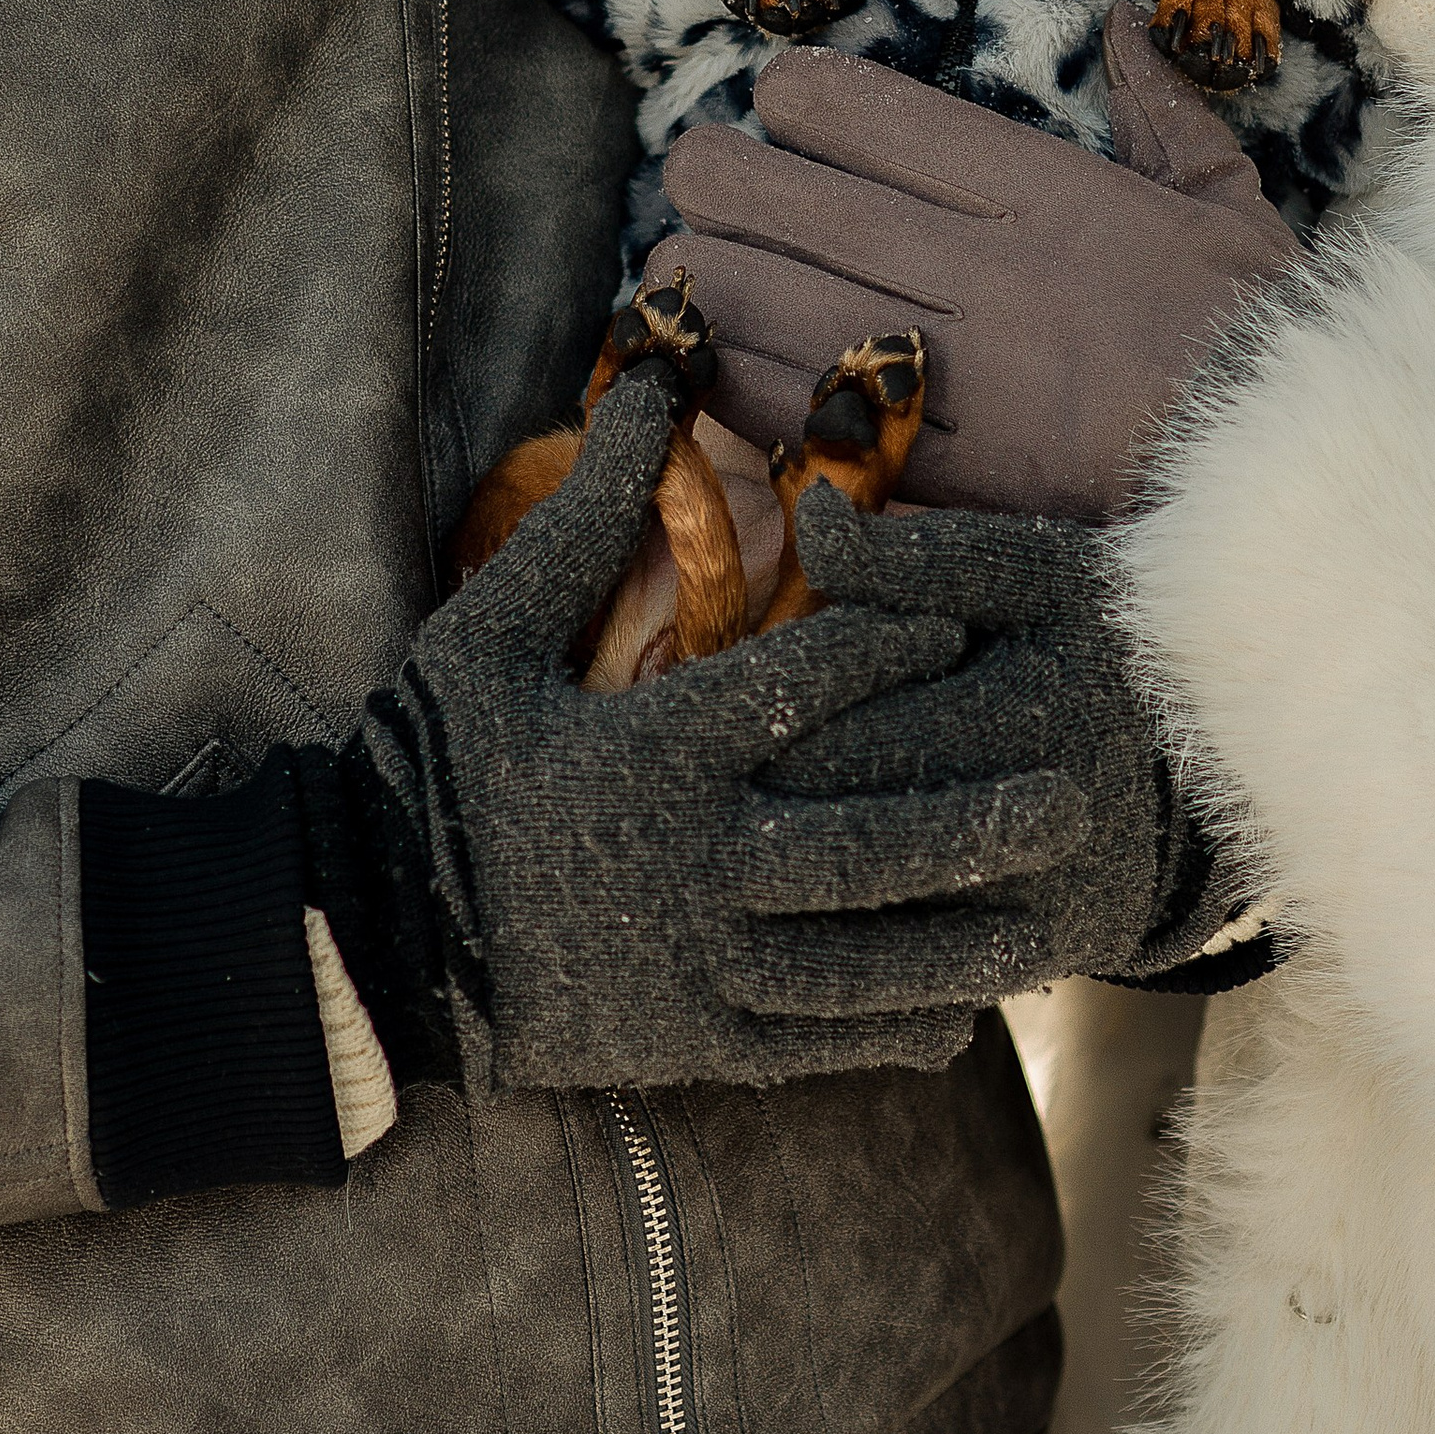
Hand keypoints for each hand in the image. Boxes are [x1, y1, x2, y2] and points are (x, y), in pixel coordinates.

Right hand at [296, 371, 1086, 1092]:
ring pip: (860, 960)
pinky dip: (893, 1030)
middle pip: (863, 844)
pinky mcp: (686, 1045)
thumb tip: (651, 389)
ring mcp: (694, 968)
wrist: (365, 937)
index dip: (885, 651)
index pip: (794, 693)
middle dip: (971, 817)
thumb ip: (585, 517)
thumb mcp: (490, 629)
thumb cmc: (430, 762)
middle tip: (1069, 793)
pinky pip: (813, 1044)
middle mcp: (692, 865)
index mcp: (652, 756)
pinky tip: (961, 1014)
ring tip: (1048, 915)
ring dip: (961, 937)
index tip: (963, 618)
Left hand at [657, 5, 1302, 521]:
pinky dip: (737, 385)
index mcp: (1048, 193)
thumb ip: (1163, 110)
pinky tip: (699, 359)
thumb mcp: (1226, 202)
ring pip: (775, 304)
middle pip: (797, 202)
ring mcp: (956, 373)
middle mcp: (986, 269)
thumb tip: (1125, 23)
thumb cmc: (1265, 337)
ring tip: (677, 261)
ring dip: (707, 277)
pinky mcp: (941, 472)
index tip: (773, 95)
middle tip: (694, 171)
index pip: (879, 118)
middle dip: (723, 177)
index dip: (798, 96)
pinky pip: (806, 417)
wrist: (1298, 484)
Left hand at [724, 485, 1252, 1021]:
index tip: (719, 724)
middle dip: (773, 819)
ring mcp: (1049, 908)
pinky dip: (868, 945)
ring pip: (884, 923)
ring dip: (810, 892)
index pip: (850, 745)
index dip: (769, 740)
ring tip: (758, 850)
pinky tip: (824, 911)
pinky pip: (930, 975)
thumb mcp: (1028, 570)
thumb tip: (809, 519)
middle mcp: (1037, 827)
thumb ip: (914, 554)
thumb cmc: (1110, 632)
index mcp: (1025, 715)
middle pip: (852, 839)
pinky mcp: (1052, 959)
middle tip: (716, 795)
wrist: (1228, 743)